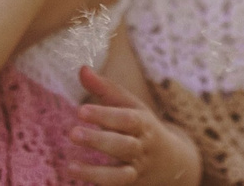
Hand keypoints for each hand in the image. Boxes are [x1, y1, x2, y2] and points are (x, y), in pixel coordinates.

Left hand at [69, 65, 198, 185]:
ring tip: (70, 166)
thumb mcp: (130, 106)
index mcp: (143, 123)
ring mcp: (137, 170)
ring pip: (120, 174)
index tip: (81, 111)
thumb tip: (82, 69)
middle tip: (73, 133)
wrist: (173, 164)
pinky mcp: (130, 185)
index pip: (126, 119)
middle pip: (123, 146)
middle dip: (99, 140)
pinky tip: (76, 175)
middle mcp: (142, 148)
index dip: (105, 115)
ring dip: (96, 172)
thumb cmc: (143, 128)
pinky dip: (98, 183)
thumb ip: (105, 89)